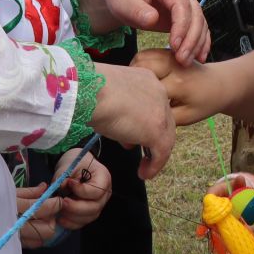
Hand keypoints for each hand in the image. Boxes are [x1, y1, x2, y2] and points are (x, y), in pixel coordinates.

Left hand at [15, 151, 110, 246]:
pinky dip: (71, 223)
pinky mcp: (89, 212)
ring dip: (72, 217)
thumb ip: (64, 176)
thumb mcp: (70, 164)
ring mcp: (98, 205)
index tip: (69, 183)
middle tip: (63, 201)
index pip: (96, 191)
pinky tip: (60, 219)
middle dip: (76, 207)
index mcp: (103, 179)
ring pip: (88, 217)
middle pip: (94, 207)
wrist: (77, 167)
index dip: (81, 191)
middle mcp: (104, 194)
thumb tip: (60, 189)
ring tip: (59, 210)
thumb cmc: (76, 163)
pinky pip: (82, 222)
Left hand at [80, 0, 209, 65]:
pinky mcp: (183, 15)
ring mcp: (184, 1)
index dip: (181, 25)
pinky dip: (200, 42)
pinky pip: (197, 27)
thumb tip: (153, 19)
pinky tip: (198, 58)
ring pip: (199, 22)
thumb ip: (135, 9)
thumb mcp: (120, 0)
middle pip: (195, 13)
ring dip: (196, 43)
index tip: (174, 45)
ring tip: (185, 62)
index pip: (181, 3)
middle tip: (182, 60)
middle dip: (191, 38)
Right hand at [88, 63, 175, 178]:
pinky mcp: (157, 130)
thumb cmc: (88, 90)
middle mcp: (158, 92)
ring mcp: (160, 111)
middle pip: (161, 119)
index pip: (151, 103)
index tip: (131, 131)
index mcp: (146, 79)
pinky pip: (161, 152)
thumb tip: (117, 124)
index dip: (143, 120)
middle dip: (149, 136)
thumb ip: (116, 106)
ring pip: (165, 136)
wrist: (89, 91)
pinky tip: (144, 174)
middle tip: (135, 148)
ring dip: (155, 154)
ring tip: (144, 168)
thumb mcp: (106, 94)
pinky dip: (154, 165)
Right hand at [134, 46, 221, 125]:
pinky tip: (139, 78)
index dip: (137, 102)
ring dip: (132, 72)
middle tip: (129, 98)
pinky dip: (137, 65)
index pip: (147, 91)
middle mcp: (173, 65)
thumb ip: (163, 119)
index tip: (131, 112)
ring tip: (133, 88)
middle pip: (140, 69)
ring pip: (139, 59)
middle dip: (132, 83)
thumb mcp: (186, 118)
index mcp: (178, 83)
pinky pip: (144, 55)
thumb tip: (140, 120)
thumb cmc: (203, 103)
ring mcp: (170, 55)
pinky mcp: (166, 51)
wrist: (219, 84)